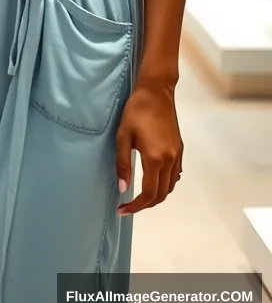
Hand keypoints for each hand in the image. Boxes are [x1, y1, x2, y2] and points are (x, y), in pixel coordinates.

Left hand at [115, 79, 182, 215]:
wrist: (156, 92)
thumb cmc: (136, 111)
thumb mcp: (123, 136)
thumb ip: (122, 164)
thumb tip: (122, 188)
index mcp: (155, 158)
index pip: (149, 193)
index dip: (136, 206)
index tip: (122, 210)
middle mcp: (170, 160)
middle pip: (162, 194)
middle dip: (146, 204)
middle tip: (129, 205)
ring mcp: (177, 155)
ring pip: (171, 186)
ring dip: (157, 195)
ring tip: (139, 195)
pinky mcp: (179, 149)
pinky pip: (175, 174)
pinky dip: (165, 183)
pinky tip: (153, 179)